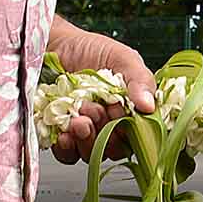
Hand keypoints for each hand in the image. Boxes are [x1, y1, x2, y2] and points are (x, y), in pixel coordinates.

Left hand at [47, 22, 156, 163]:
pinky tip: (64, 134)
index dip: (129, 129)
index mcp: (130, 110)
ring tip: (77, 119)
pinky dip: (67, 148)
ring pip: (92, 154)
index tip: (118, 112)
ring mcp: (85, 133)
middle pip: (115, 148)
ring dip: (85, 140)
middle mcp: (110, 125)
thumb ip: (139, 80)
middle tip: (94, 110)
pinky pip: (67, 156)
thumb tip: (149, 106)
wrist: (54, 45)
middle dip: (104, 133)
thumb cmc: (90, 49)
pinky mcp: (61, 137)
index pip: (138, 135)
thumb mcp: (122, 58)